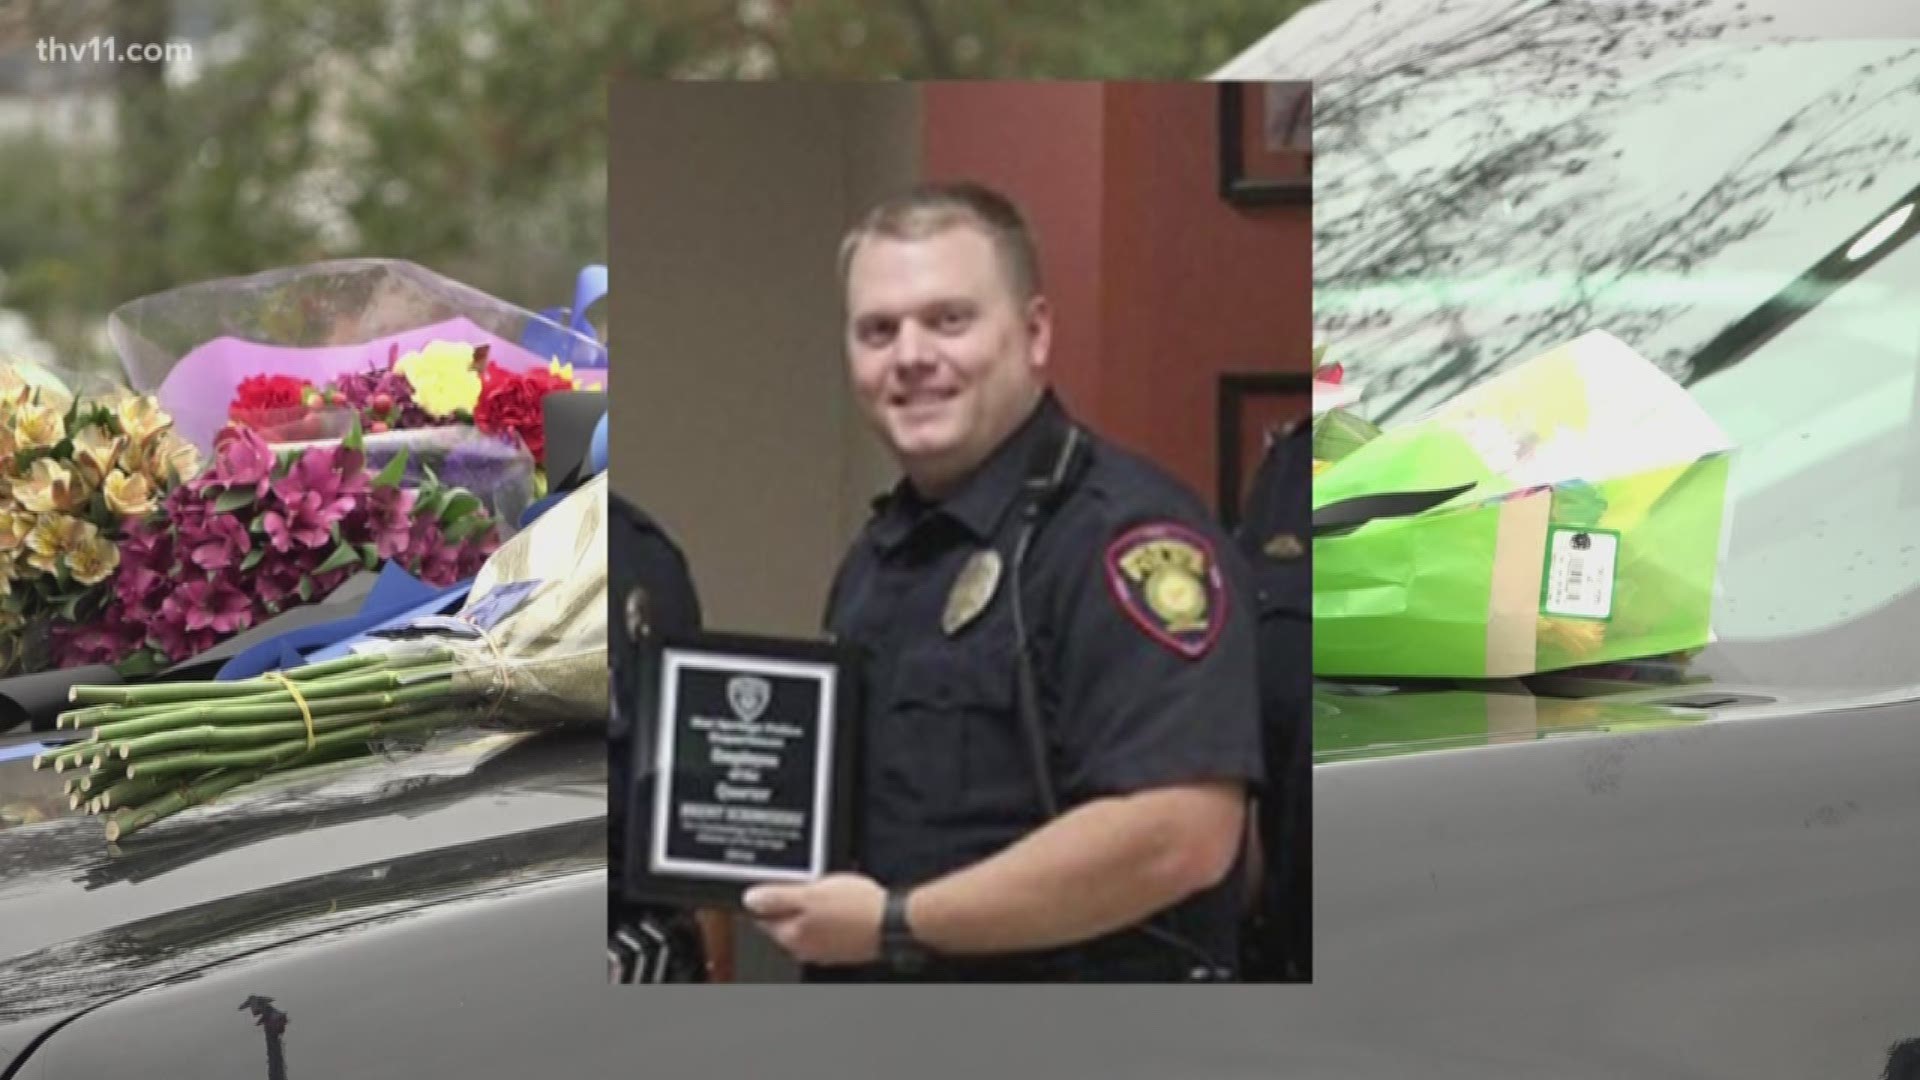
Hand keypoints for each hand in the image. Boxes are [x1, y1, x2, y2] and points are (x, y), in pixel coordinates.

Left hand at [742, 873, 885, 965]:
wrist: (893, 922)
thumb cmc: (856, 909)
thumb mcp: (810, 894)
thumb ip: (776, 897)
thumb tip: (750, 899)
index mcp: (792, 936)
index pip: (764, 919)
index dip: (766, 898)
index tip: (772, 885)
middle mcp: (806, 949)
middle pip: (786, 923)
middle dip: (791, 902)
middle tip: (806, 883)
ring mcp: (826, 950)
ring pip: (809, 925)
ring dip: (813, 908)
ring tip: (828, 889)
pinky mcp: (845, 947)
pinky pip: (829, 927)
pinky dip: (832, 915)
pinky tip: (843, 902)